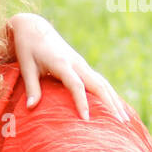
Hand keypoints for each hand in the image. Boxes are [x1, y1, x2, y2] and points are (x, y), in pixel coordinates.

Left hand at [7, 13, 128, 121]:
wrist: (35, 28)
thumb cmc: (28, 47)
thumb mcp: (26, 66)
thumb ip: (32, 87)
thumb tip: (31, 108)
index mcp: (62, 63)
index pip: (76, 85)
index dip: (82, 102)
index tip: (86, 119)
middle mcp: (77, 64)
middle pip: (98, 85)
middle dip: (110, 105)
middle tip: (120, 124)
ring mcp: (82, 64)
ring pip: (103, 83)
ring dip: (114, 101)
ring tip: (124, 120)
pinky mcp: (83, 66)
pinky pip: (100, 81)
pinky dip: (109, 94)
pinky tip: (116, 107)